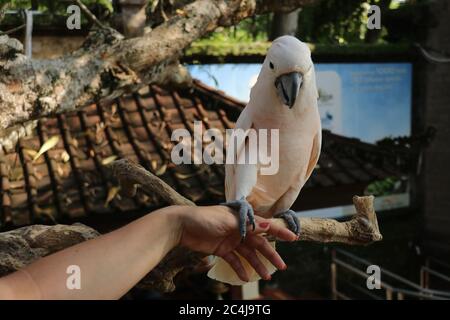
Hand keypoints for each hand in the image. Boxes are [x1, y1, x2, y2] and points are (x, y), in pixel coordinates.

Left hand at [171, 205, 296, 280]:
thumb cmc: (204, 218)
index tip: (293, 238)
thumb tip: (267, 225)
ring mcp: (230, 240)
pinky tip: (245, 278)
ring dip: (256, 265)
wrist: (181, 226)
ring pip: (248, 254)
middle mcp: (238, 229)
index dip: (279, 231)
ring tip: (266, 277)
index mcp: (242, 218)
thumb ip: (248, 224)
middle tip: (281, 267)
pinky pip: (234, 260)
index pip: (264, 225)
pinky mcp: (221, 249)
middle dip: (270, 255)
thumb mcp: (227, 220)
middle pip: (258, 243)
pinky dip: (240, 268)